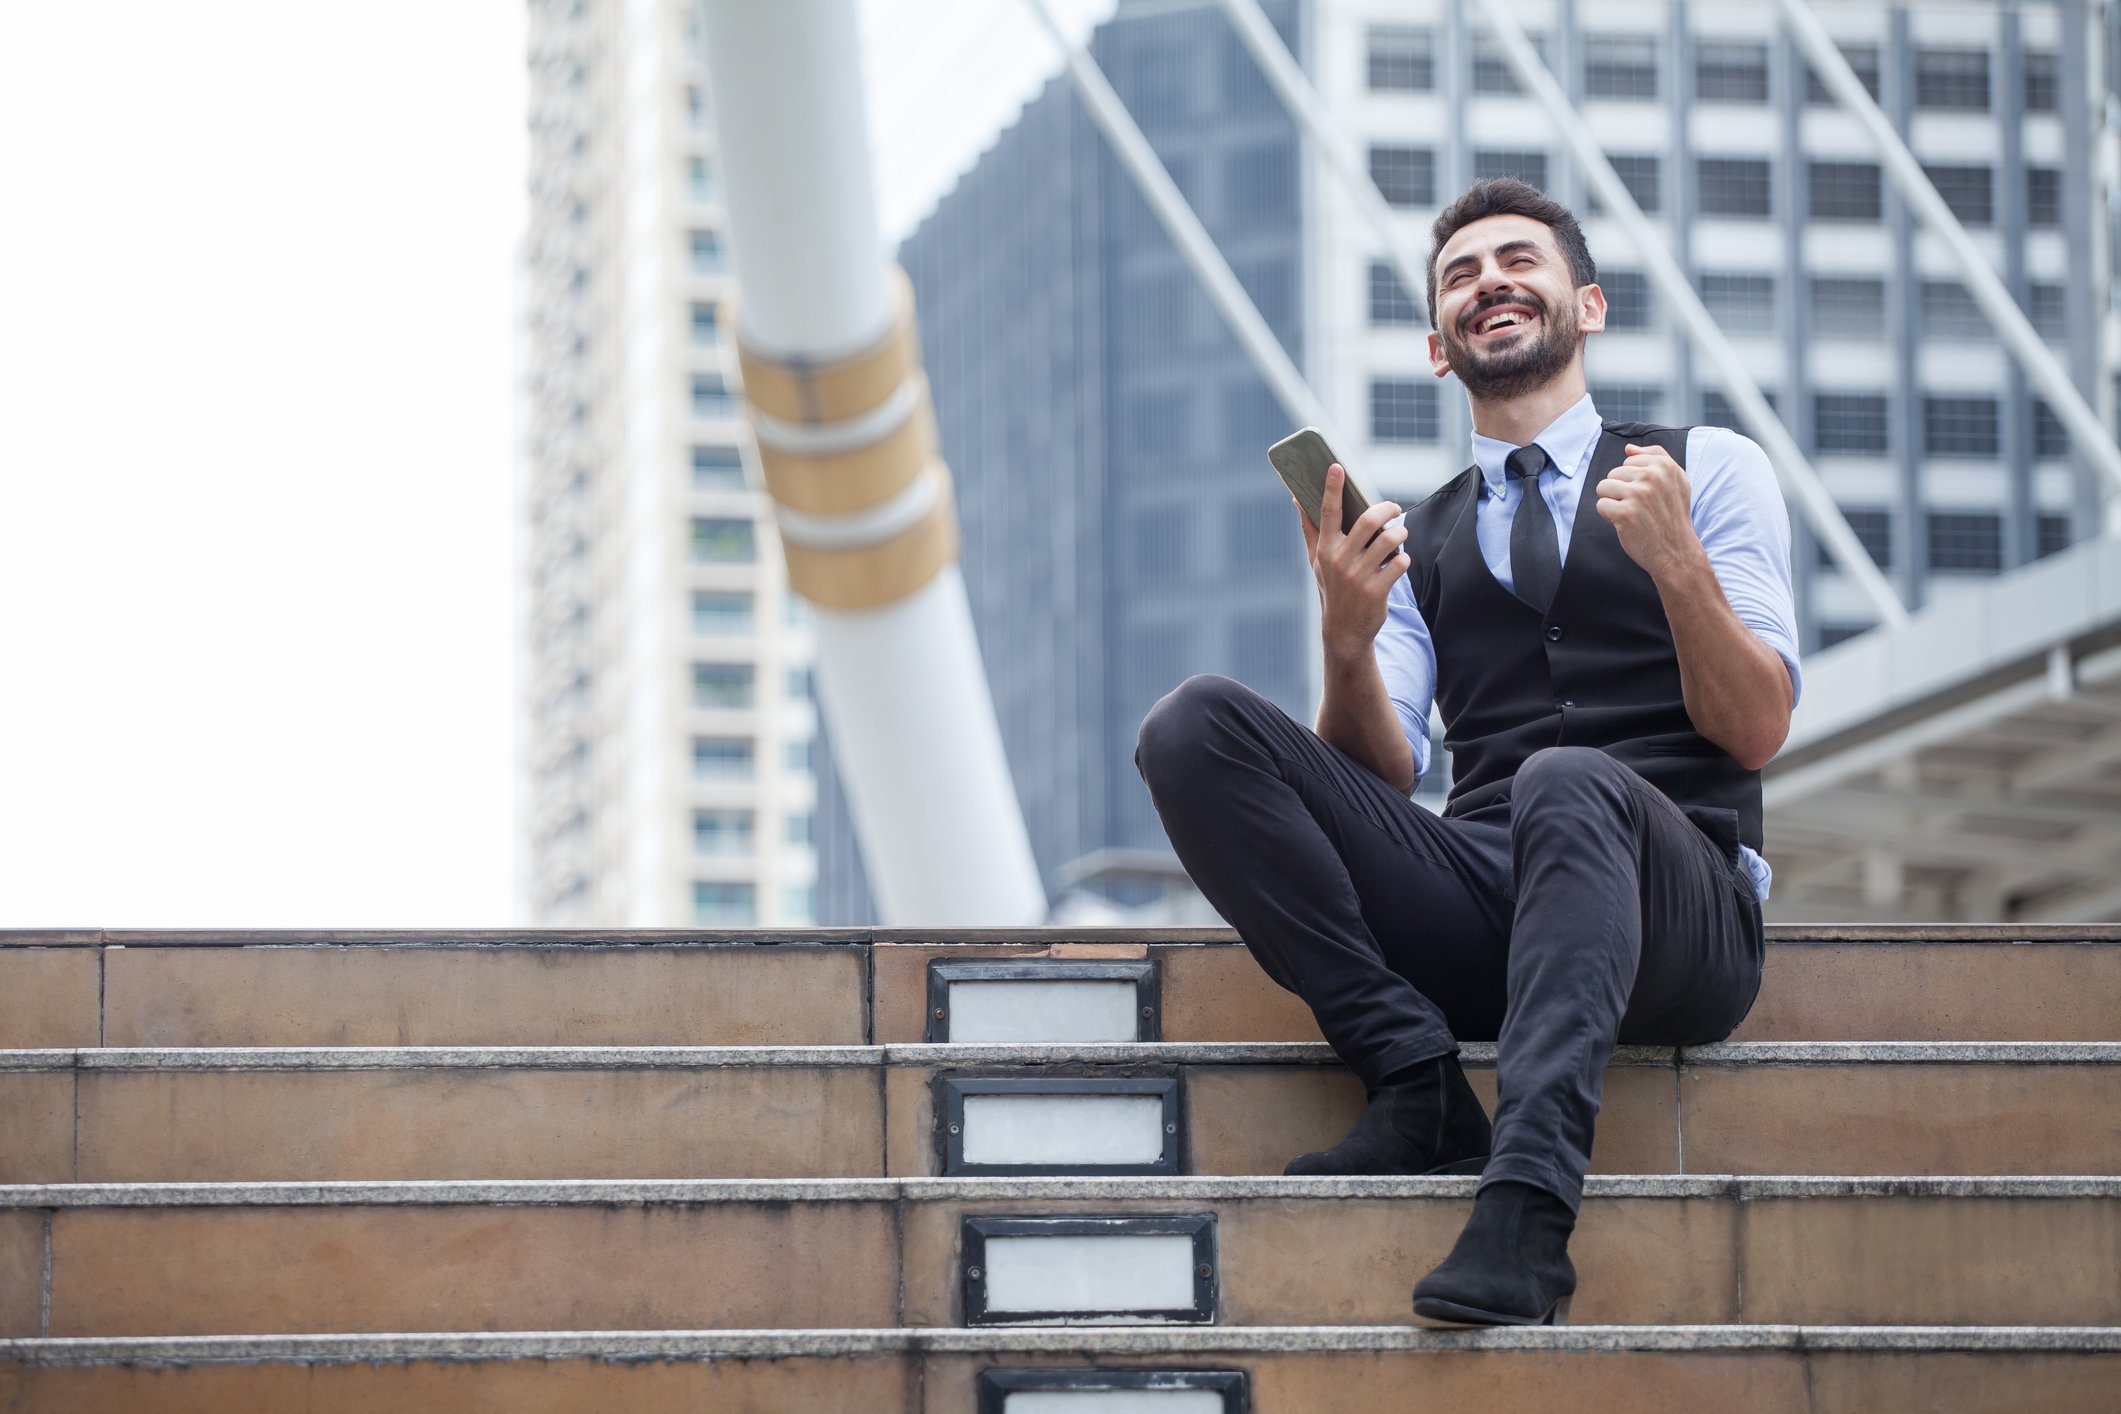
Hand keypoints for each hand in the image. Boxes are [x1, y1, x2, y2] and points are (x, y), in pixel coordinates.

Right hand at [1296, 464, 1405, 661]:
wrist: (1344, 630)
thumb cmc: (1332, 588)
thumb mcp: (1317, 560)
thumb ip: (1309, 528)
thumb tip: (1296, 498)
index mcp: (1325, 549)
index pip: (1328, 511)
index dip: (1331, 487)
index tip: (1337, 467)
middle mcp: (1340, 560)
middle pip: (1369, 520)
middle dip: (1388, 508)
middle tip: (1395, 508)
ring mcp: (1359, 576)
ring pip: (1390, 539)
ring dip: (1400, 534)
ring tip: (1399, 535)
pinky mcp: (1377, 590)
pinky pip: (1400, 563)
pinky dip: (1403, 560)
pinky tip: (1397, 564)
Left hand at [1595, 443, 1702, 580]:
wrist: (1677, 551)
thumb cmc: (1672, 516)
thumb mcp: (1676, 481)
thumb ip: (1656, 457)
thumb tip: (1628, 448)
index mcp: (1665, 465)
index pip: (1628, 461)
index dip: (1633, 480)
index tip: (1649, 495)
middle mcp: (1652, 477)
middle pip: (1613, 473)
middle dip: (1621, 491)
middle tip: (1640, 508)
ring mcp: (1638, 494)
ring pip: (1603, 487)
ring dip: (1613, 502)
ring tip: (1632, 514)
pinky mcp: (1625, 513)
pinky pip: (1601, 505)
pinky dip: (1609, 516)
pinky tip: (1625, 524)